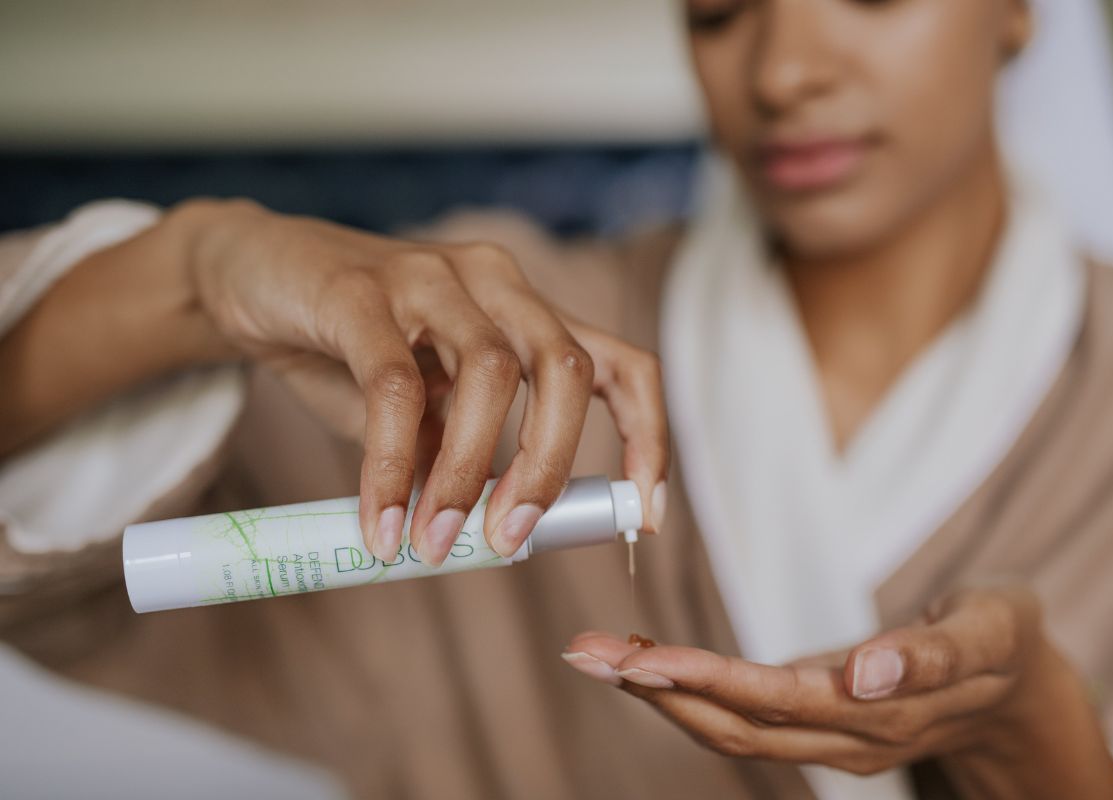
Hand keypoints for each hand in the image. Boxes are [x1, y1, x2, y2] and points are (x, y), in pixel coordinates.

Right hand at [175, 199, 668, 563]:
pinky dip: (390, 466)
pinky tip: (380, 524)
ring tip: (434, 544)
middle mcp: (494, 283)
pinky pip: (392, 388)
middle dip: (551, 464)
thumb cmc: (349, 350)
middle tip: (511, 540)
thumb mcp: (422, 412)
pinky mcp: (360, 291)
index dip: (646, 437)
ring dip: (467, 473)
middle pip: (567, 365)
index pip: (619, 364)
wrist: (248, 279)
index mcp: (525, 313)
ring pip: (488, 373)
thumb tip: (501, 535)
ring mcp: (431, 277)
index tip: (644, 516)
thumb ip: (463, 454)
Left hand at [563, 587, 1112, 799]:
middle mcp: (850, 737)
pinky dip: (688, 694)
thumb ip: (938, 652)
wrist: (1018, 690)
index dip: (710, 684)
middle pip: (738, 724)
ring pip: (731, 730)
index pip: (782, 701)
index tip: (645, 664)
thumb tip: (870, 675)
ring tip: (595, 657)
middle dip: (658, 689)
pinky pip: (743, 721)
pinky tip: (644, 670)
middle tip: (587, 653)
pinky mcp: (818, 727)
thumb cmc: (1002, 639)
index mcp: (889, 707)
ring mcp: (831, 740)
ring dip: (659, 695)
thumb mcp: (994, 628)